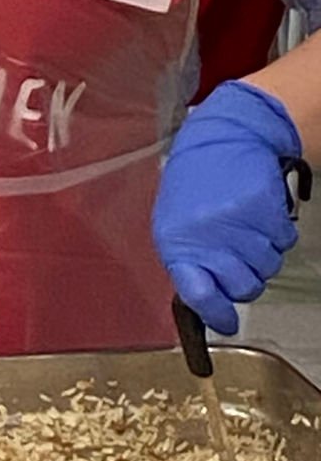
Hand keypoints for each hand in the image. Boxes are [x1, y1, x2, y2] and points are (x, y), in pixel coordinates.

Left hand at [154, 80, 302, 334]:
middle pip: (244, 288)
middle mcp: (205, 237)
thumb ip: (191, 261)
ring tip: (246, 226)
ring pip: (268, 267)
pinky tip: (261, 213)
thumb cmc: (195, 183)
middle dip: (247, 279)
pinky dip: (278, 233)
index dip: (216, 313)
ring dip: (263, 254)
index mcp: (175, 242)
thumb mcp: (176, 222)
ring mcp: (236, 224)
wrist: (224, 137)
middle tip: (240, 255)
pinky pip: (284, 242)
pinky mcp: (264, 210)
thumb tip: (211, 302)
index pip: (197, 294)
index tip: (227, 322)